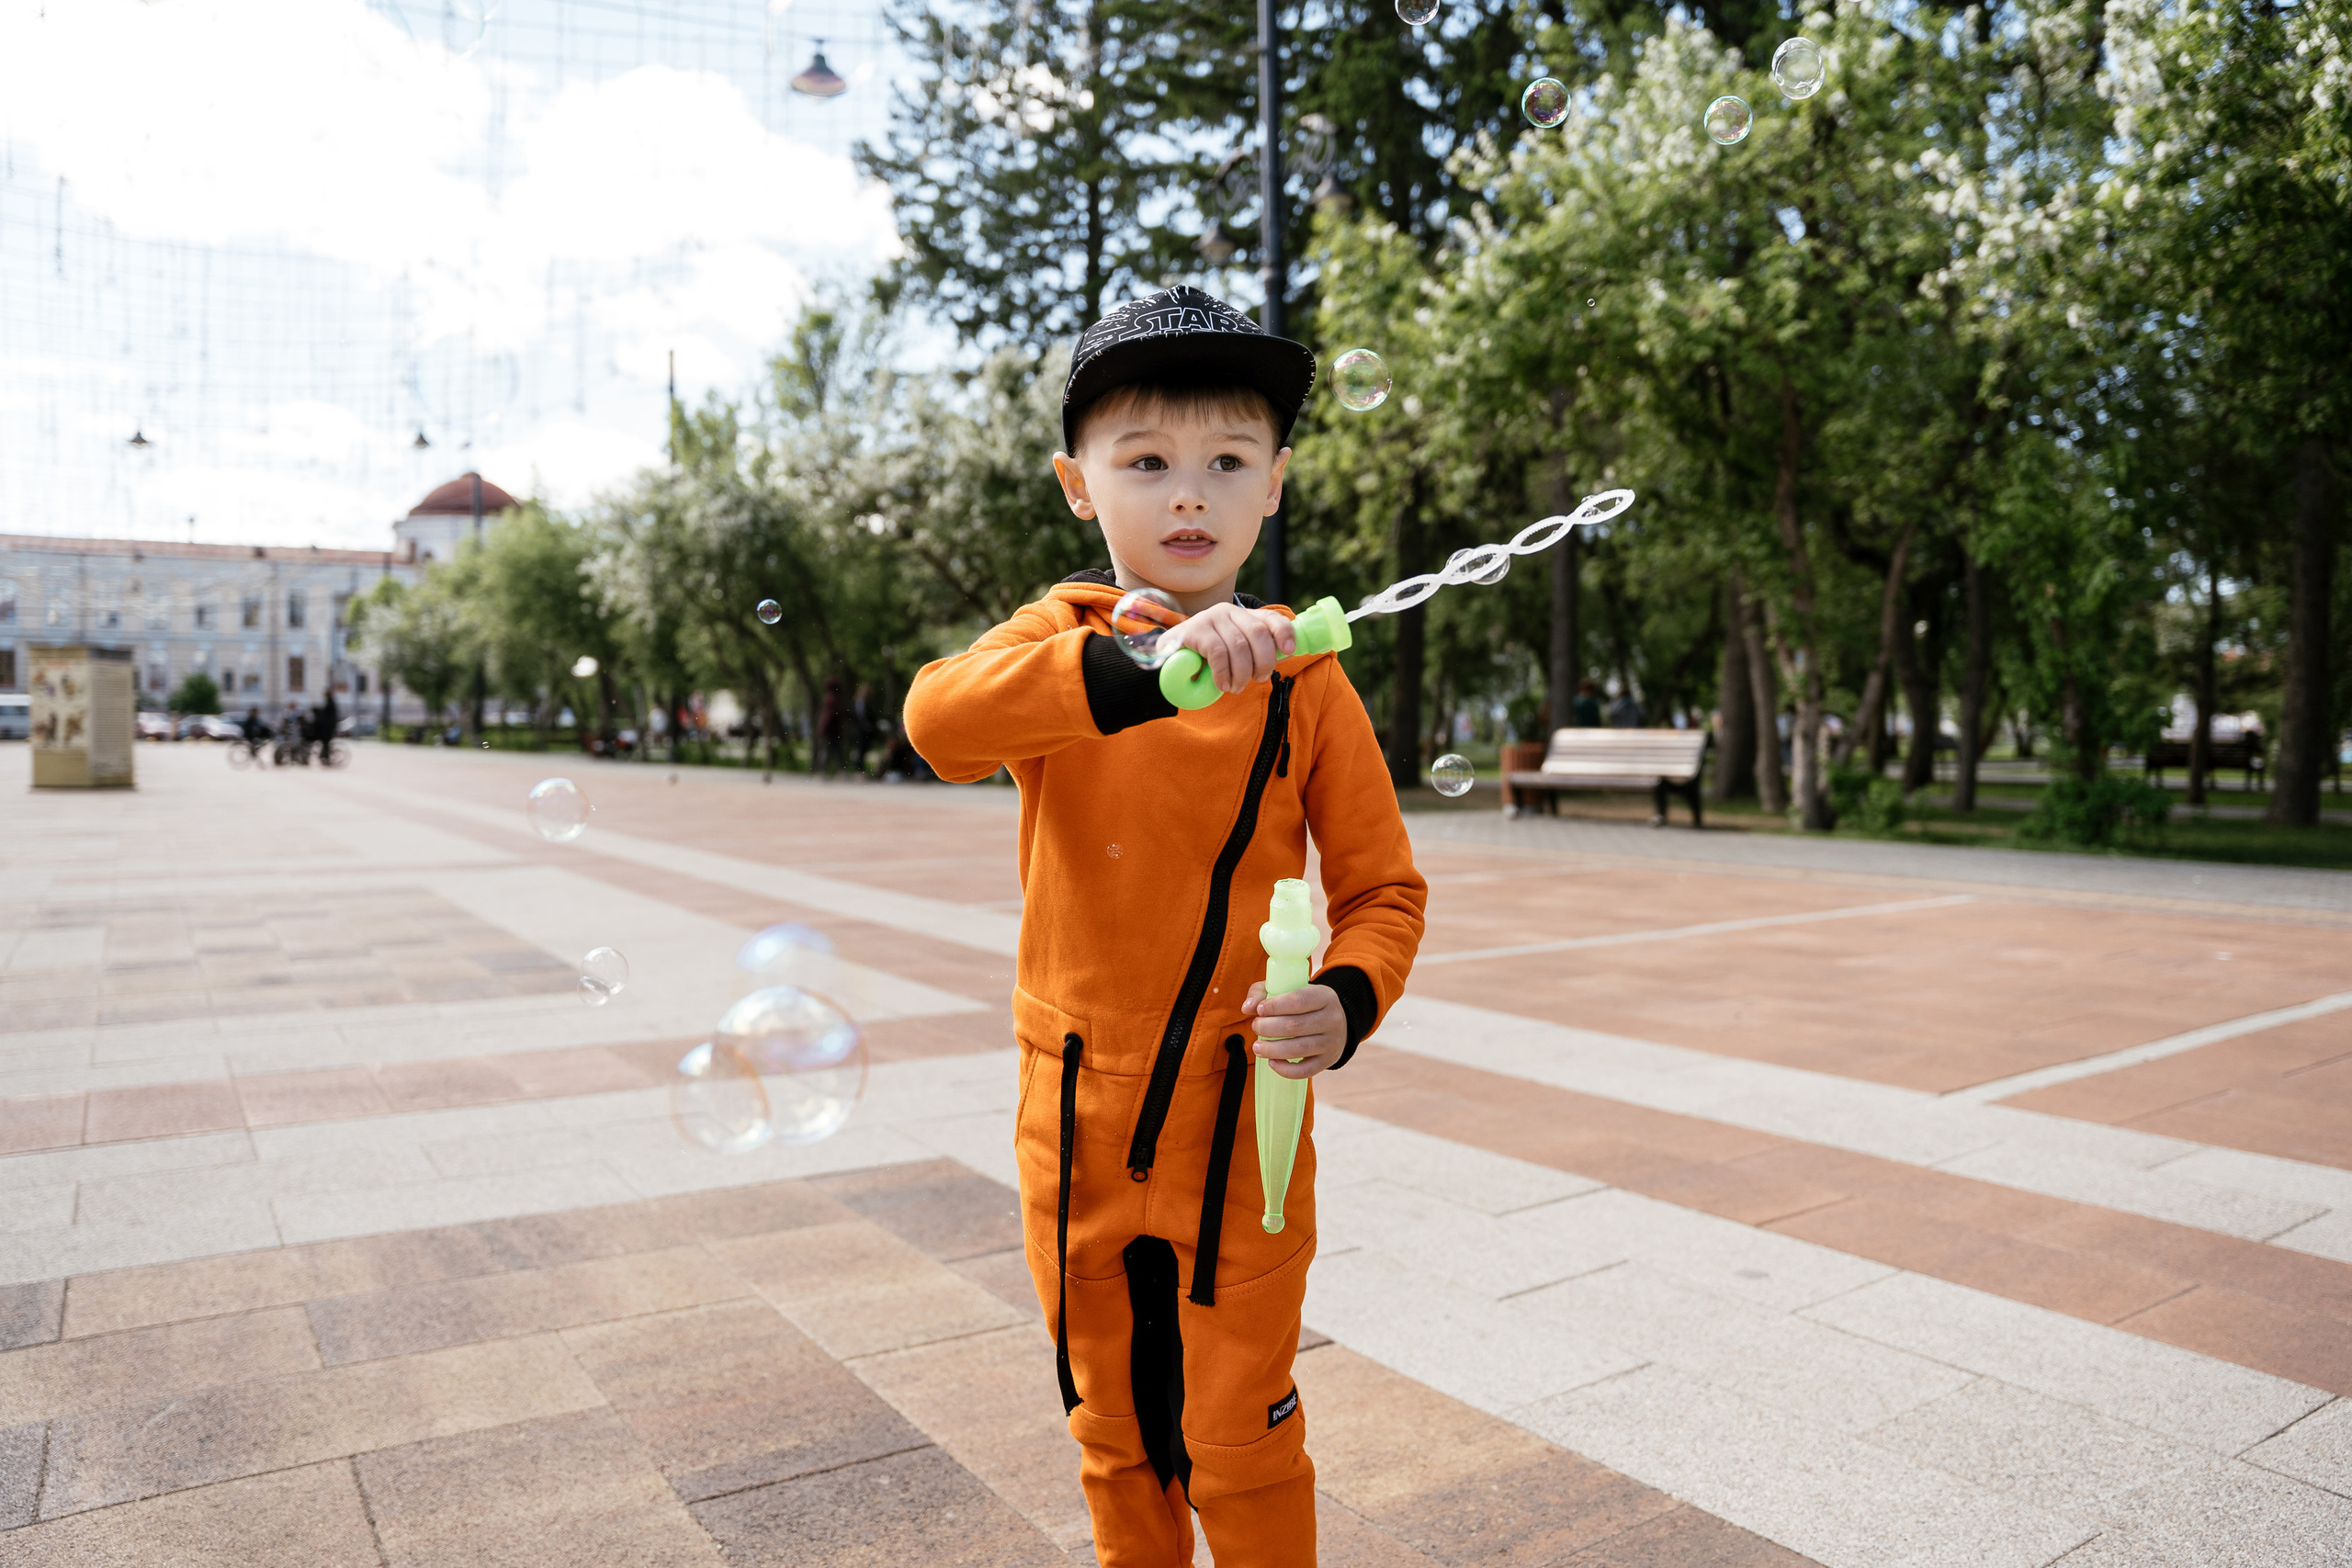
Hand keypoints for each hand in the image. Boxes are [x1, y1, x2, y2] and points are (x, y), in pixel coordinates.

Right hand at [1169, 603, 1296, 695]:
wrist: (1168, 656)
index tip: (1289, 651)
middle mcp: (1228, 611)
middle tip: (1258, 680)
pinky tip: (1222, 684)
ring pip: (1239, 646)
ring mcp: (1210, 618)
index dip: (1284, 633)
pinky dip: (1224, 673)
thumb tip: (1283, 657)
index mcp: (1243, 615)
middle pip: (1258, 634)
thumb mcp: (1233, 652)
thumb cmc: (1206, 657)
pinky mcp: (1194, 630)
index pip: (1271, 618)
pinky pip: (1218, 653)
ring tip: (1236, 687)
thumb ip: (1254, 652)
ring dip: (1242, 673)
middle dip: (1264, 662)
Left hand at [1243, 981, 1347, 1079]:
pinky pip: (1305, 1070)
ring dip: (1272, 1049)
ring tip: (1257, 1046)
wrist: (1335, 1023)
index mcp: (1324, 997)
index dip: (1275, 1006)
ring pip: (1299, 1049)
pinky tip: (1272, 1062)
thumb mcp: (1288, 990)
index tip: (1259, 1010)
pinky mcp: (1327, 1061)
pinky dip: (1285, 1069)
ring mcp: (1331, 1042)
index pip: (1298, 1000)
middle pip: (1295, 1026)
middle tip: (1256, 1027)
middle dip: (1268, 1027)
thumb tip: (1247, 1007)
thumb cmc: (1304, 1005)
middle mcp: (1332, 1019)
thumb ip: (1263, 993)